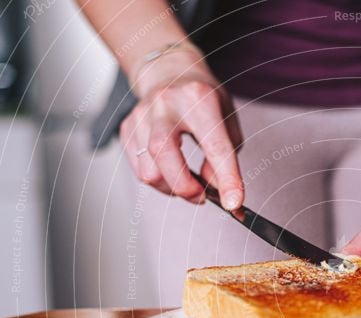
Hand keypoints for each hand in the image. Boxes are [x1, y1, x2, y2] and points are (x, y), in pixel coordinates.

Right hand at [119, 52, 243, 208]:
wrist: (169, 72)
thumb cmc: (203, 98)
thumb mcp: (227, 120)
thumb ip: (226, 157)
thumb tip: (216, 190)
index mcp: (199, 98)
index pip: (215, 146)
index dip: (227, 179)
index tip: (233, 204)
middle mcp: (165, 104)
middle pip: (164, 154)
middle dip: (186, 187)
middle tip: (202, 195)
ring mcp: (141, 115)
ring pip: (149, 171)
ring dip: (172, 188)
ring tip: (187, 182)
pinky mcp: (127, 128)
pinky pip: (140, 171)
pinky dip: (159, 181)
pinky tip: (171, 171)